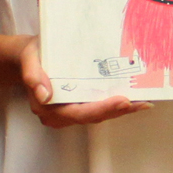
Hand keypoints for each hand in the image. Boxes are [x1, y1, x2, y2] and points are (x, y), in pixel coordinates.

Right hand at [22, 38, 150, 126]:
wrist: (29, 56)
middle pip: (92, 116)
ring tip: (143, 102)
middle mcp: (59, 115)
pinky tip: (134, 100)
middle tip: (140, 103)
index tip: (122, 101)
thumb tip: (45, 95)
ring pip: (98, 115)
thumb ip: (33, 75)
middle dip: (118, 111)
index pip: (78, 112)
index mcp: (47, 107)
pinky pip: (98, 108)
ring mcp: (69, 112)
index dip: (101, 109)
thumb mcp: (28, 58)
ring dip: (121, 110)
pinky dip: (116, 105)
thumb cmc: (31, 56)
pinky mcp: (78, 105)